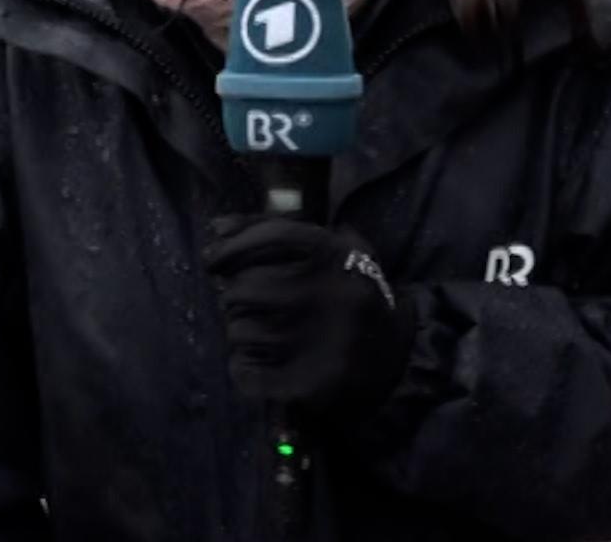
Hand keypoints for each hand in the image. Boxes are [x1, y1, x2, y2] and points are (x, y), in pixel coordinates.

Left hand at [202, 215, 415, 416]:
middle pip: (245, 287)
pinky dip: (243, 367)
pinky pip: (245, 370)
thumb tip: (216, 228)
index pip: (270, 236)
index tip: (213, 258)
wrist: (397, 361)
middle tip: (248, 304)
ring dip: (241, 331)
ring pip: (240, 330)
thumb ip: (276, 230)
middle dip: (237, 295)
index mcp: (338, 258)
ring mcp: (316, 343)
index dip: (232, 245)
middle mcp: (326, 296)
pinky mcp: (307, 383)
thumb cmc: (352, 296)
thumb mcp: (334, 251)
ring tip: (260, 334)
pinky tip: (258, 363)